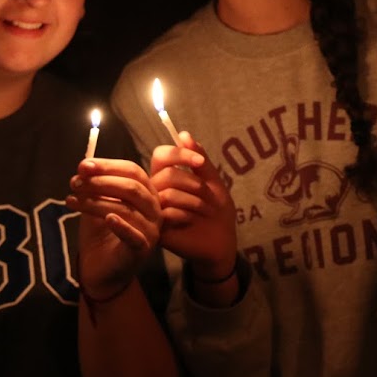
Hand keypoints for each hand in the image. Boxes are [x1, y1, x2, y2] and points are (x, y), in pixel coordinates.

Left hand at [68, 157, 161, 299]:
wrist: (100, 271)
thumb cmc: (101, 234)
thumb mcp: (97, 203)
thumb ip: (94, 186)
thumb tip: (84, 165)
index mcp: (146, 193)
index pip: (132, 171)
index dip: (108, 166)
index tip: (83, 166)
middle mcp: (154, 209)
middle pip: (132, 187)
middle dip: (100, 182)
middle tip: (75, 182)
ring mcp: (151, 230)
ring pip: (127, 208)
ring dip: (97, 201)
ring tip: (73, 200)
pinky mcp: (142, 250)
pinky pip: (134, 236)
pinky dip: (121, 226)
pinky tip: (107, 219)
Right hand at [149, 131, 237, 280]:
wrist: (222, 242)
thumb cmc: (217, 211)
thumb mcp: (213, 182)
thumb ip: (200, 160)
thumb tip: (183, 134)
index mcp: (168, 177)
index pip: (161, 155)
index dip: (179, 154)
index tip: (200, 163)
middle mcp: (157, 192)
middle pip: (166, 175)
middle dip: (193, 183)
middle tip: (209, 196)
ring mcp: (154, 211)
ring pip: (166, 194)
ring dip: (194, 200)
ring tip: (205, 210)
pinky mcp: (156, 230)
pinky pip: (166, 214)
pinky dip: (186, 214)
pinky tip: (193, 221)